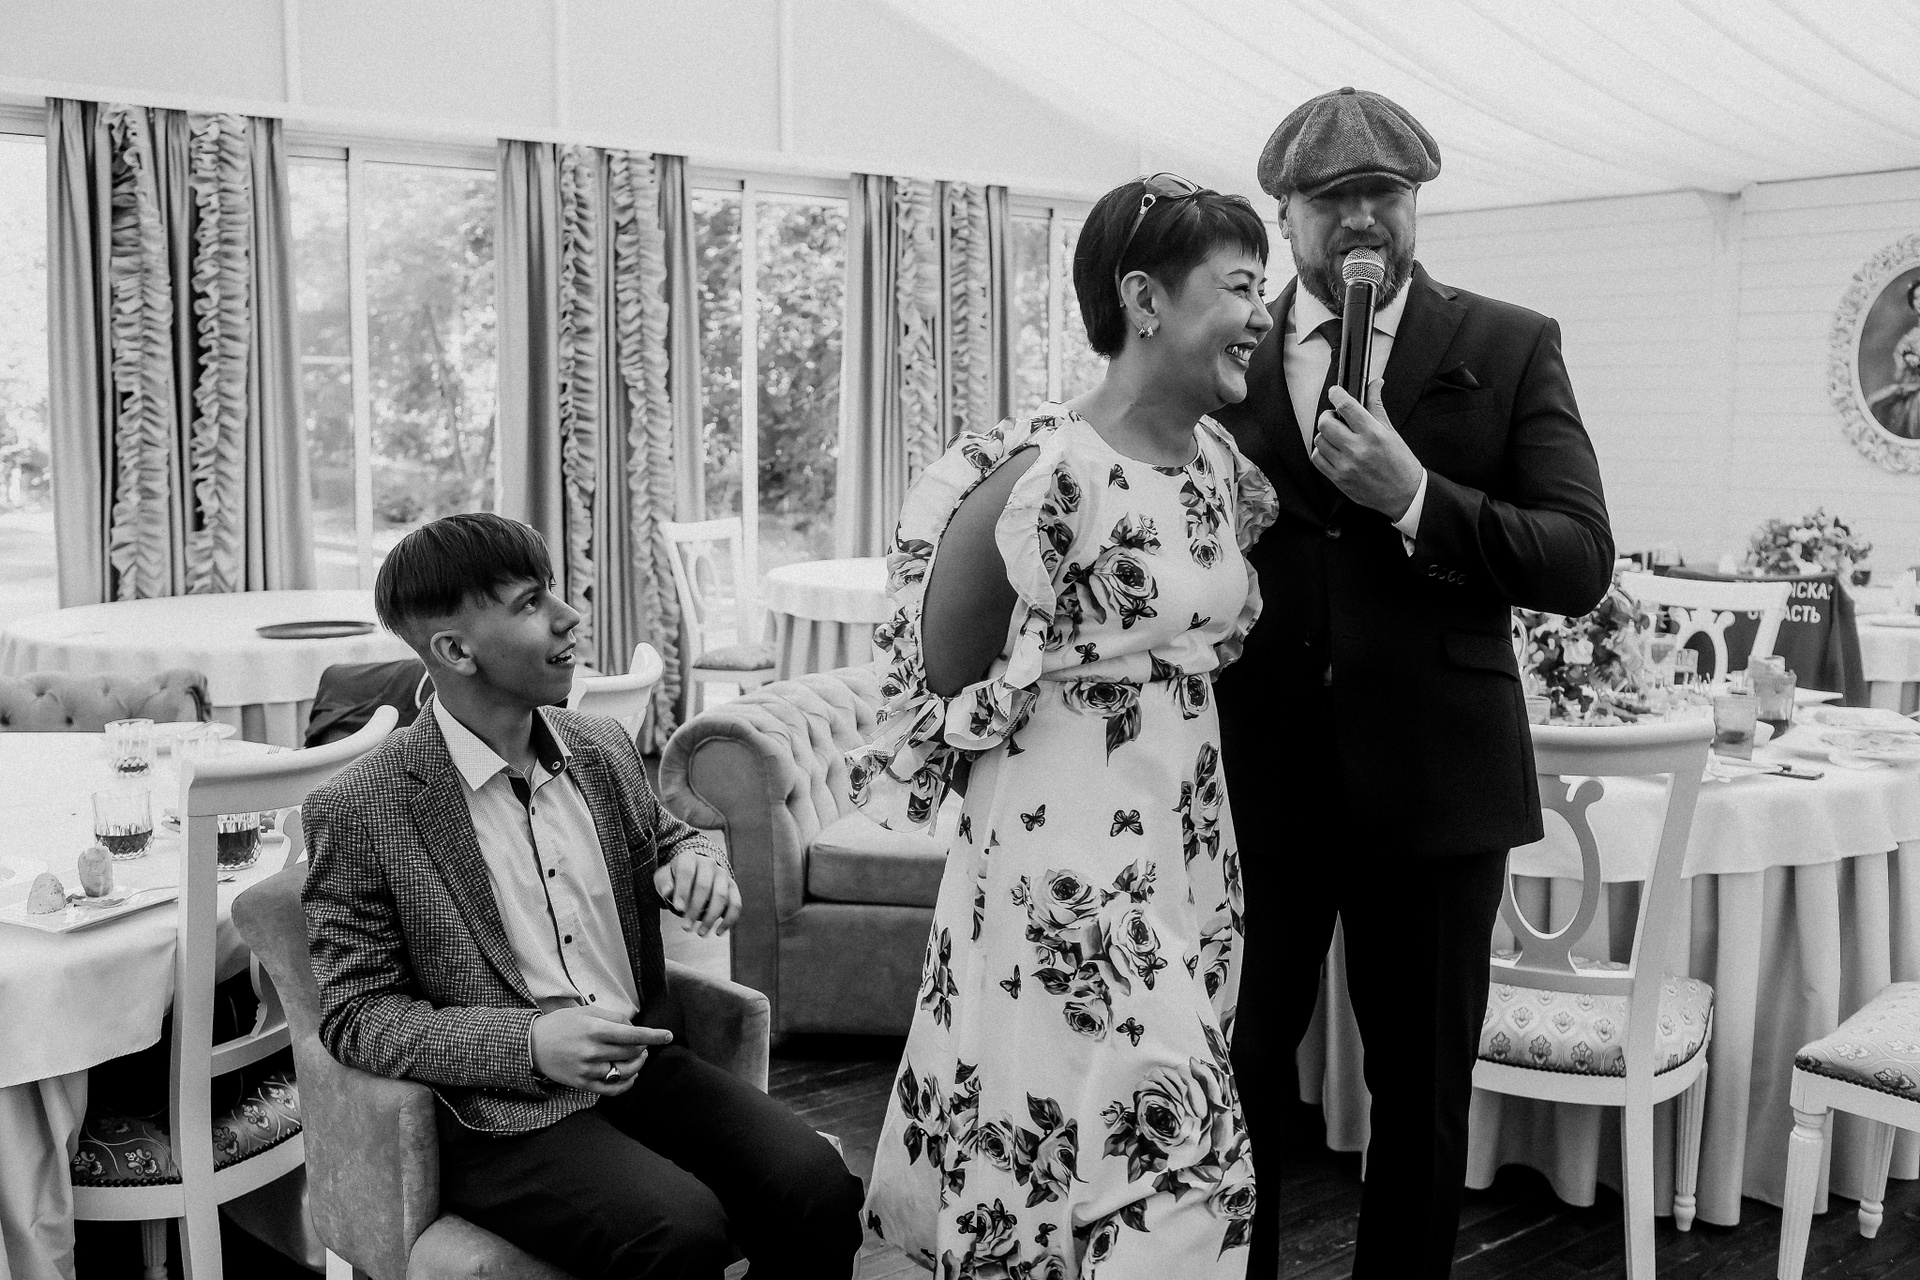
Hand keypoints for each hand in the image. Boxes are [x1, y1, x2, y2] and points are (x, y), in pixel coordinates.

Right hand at [531, 1004, 672, 1094]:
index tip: (668, 1036)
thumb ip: (613, 1018)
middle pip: (631, 1053)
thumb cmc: (562, 1024)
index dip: (654, 1035)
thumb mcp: (586, 1012)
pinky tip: (632, 1076)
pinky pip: (613, 1089)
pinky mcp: (583, 1084)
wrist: (532, 1045)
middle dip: (642, 1047)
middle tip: (641, 1043)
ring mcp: (588, 1070)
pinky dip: (627, 1083)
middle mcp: (592, 1051)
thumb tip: (634, 1026)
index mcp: (595, 1030)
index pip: (632, 1034)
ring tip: (638, 1056)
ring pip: (625, 1071)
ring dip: (637, 1064)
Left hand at [651, 852, 742, 937]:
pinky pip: (735, 904)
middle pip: (705, 886)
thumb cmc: (674, 879)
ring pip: (721, 896)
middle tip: (686, 927)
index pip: (687, 872)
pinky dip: (729, 920)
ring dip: (711, 917)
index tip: (678, 909)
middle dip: (695, 909)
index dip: (683, 890)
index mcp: (689, 858)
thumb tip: (668, 891)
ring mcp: (723, 875)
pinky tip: (718, 932)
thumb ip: (664, 883)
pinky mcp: (733, 887)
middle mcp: (708, 864)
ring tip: (700, 933)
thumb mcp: (663, 878)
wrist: (693, 874)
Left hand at [1311, 379, 1425, 518]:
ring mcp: (1346, 465)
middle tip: (1335, 417)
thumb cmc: (1400, 463)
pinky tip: (1332, 451)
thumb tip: (1374, 384)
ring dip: (1324, 434)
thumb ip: (1376, 406)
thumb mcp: (1390, 431)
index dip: (1336, 394)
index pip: (1346, 406)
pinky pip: (1317, 459)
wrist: (1404, 494)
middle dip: (1327, 415)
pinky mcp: (1338, 479)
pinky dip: (1321, 451)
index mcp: (1373, 434)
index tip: (1335, 392)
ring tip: (1336, 436)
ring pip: (1319, 440)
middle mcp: (1357, 449)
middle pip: (1325, 423)